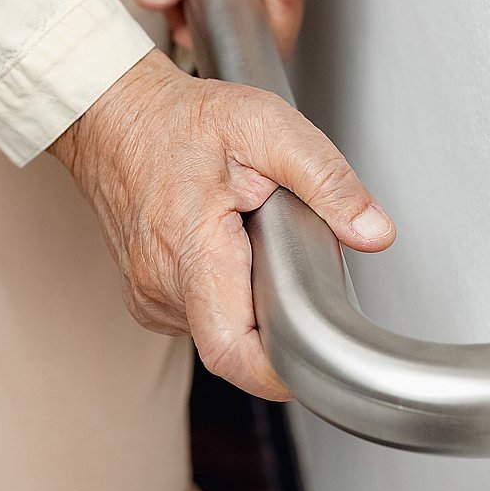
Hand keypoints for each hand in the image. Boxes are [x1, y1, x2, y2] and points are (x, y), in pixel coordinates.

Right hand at [49, 50, 393, 400]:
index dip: (278, 373)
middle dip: (276, 317)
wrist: (116, 117)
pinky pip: (200, 319)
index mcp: (191, 248)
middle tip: (284, 258)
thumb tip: (374, 232)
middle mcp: (161, 285)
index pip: (233, 352)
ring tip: (249, 243)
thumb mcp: (269, 128)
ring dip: (250, 303)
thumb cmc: (182, 121)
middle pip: (237, 346)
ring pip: (220, 333)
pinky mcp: (147, 299)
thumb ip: (327, 181)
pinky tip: (225, 251)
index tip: (313, 359)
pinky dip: (225, 295)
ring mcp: (149, 297)